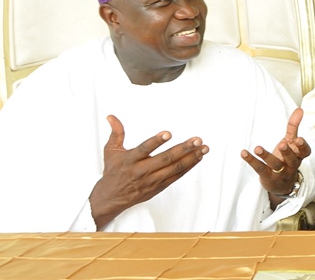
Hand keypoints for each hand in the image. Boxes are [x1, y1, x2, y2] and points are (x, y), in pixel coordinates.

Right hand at [89, 115, 207, 229]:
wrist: (112, 198)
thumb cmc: (113, 172)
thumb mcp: (111, 152)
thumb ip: (116, 133)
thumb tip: (112, 117)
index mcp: (130, 160)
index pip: (144, 149)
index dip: (155, 141)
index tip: (168, 133)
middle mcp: (142, 171)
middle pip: (165, 159)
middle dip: (183, 149)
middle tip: (197, 139)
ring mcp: (152, 180)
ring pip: (175, 168)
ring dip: (191, 157)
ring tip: (204, 147)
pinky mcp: (159, 186)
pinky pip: (177, 176)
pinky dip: (189, 166)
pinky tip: (198, 157)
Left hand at [242, 108, 312, 207]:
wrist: (281, 184)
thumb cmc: (287, 158)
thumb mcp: (290, 142)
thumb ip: (294, 126)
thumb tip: (299, 109)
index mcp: (298, 156)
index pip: (305, 152)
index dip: (302, 147)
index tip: (298, 139)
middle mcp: (291, 165)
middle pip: (292, 159)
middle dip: (287, 152)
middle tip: (282, 145)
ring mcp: (279, 172)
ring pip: (275, 164)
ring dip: (266, 156)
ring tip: (258, 148)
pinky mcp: (267, 176)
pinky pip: (259, 168)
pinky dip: (251, 160)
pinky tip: (243, 153)